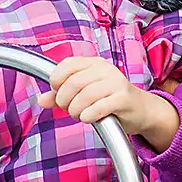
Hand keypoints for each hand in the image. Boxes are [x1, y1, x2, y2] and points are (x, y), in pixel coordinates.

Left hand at [39, 56, 180, 149]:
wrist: (141, 110)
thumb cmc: (111, 100)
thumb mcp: (84, 95)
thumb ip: (61, 96)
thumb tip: (41, 100)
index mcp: (94, 63)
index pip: (67, 65)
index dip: (56, 81)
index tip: (57, 93)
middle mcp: (105, 69)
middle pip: (73, 82)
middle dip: (65, 100)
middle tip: (68, 109)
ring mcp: (116, 82)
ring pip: (84, 96)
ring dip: (76, 110)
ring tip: (79, 115)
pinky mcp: (123, 98)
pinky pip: (99, 107)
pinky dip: (88, 115)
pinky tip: (88, 118)